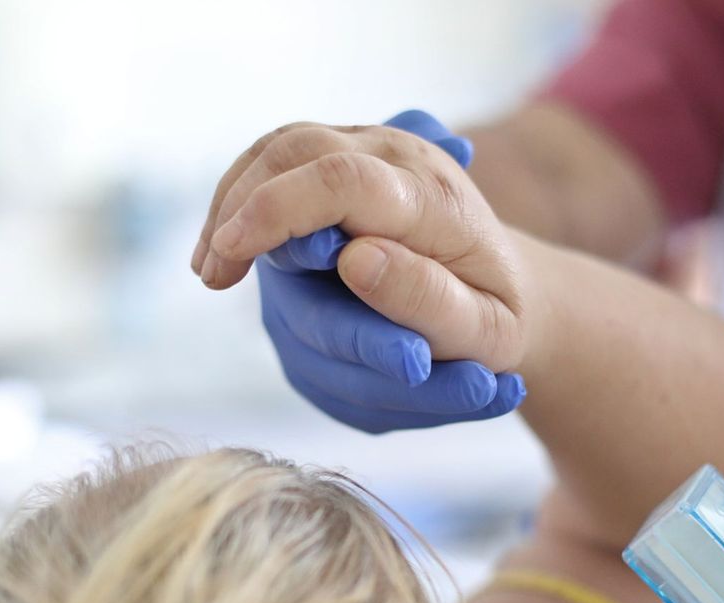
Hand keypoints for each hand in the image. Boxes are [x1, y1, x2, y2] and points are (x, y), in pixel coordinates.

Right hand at [192, 110, 532, 430]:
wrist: (513, 290)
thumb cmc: (498, 322)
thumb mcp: (489, 334)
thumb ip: (431, 302)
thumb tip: (355, 260)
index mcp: (435, 199)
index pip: (343, 182)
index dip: (277, 214)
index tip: (231, 255)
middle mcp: (399, 157)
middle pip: (297, 149)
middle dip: (243, 206)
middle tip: (211, 273)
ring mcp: (370, 150)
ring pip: (279, 148)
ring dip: (233, 204)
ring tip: (210, 268)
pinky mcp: (344, 159)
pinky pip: (277, 160)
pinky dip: (242, 199)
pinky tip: (224, 248)